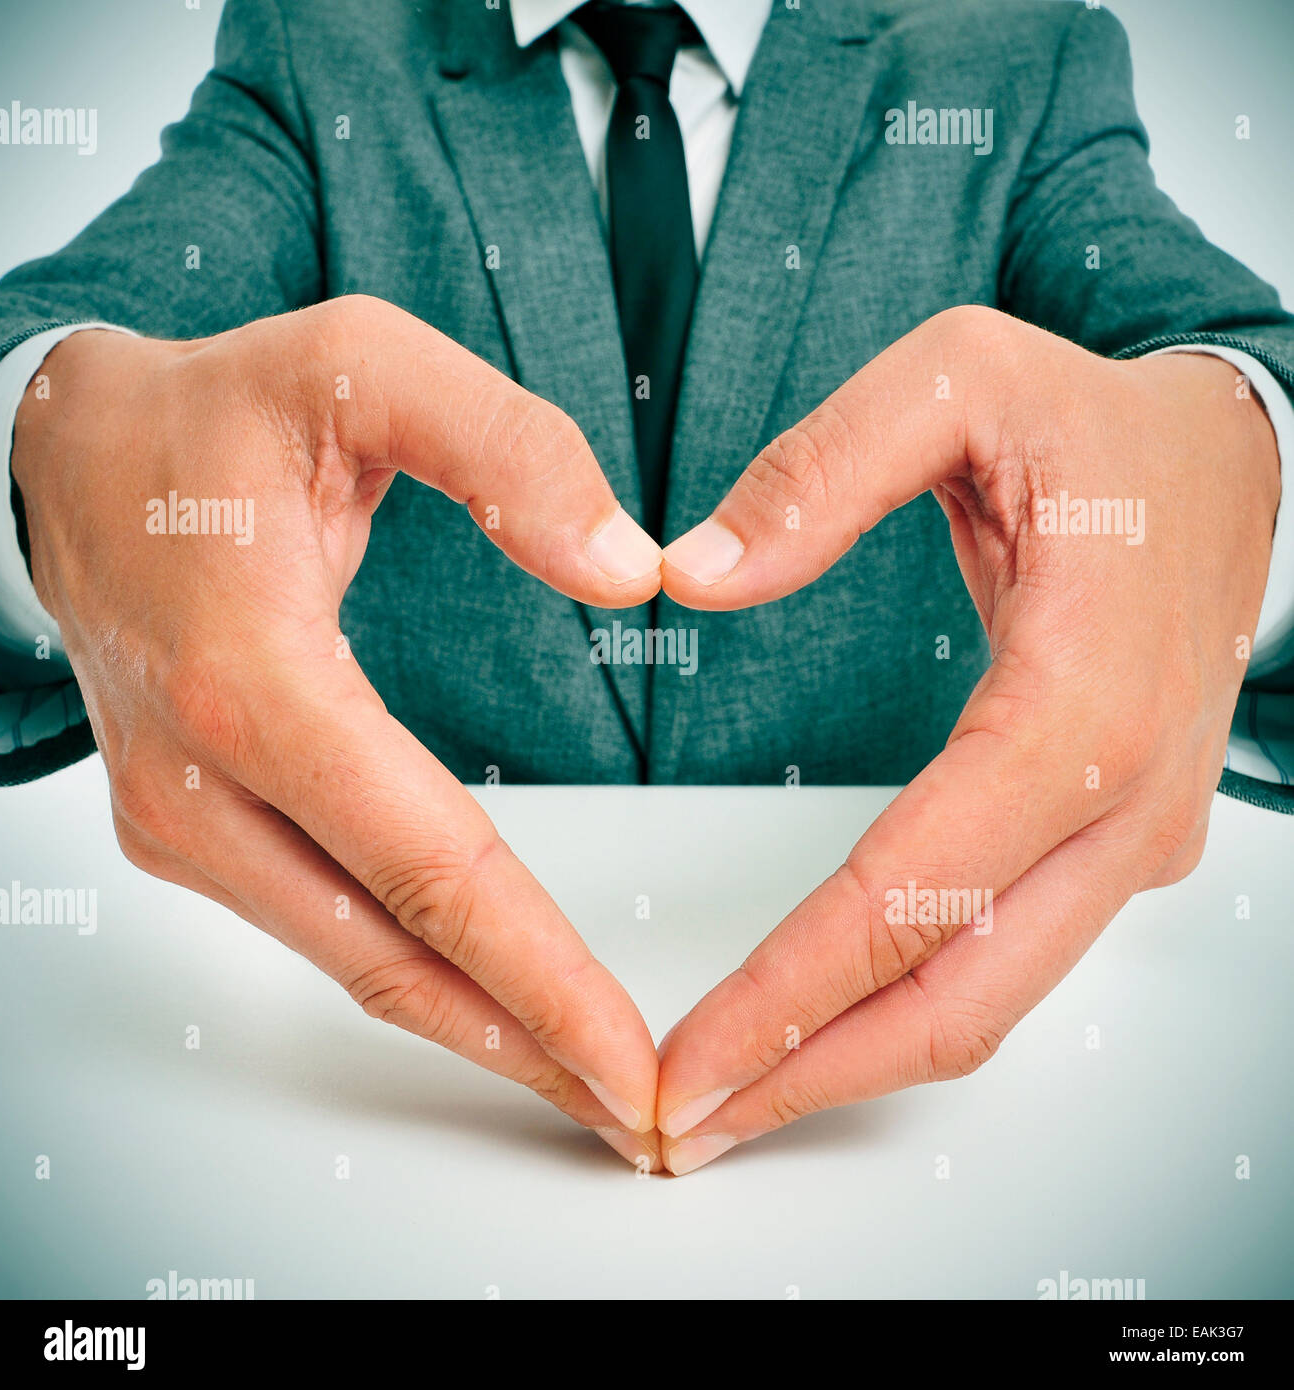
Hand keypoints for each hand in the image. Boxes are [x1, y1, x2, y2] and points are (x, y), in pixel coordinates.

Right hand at [13, 294, 665, 1168]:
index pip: (430, 866)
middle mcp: (203, 786)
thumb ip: (507, 449)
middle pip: (393, 955)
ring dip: (477, 1030)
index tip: (632, 1057)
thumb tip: (629, 568)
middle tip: (645, 1119)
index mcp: (253, 685)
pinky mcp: (189, 831)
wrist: (67, 461)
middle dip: (528, 1047)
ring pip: (353, 963)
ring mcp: (184, 823)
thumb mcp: (363, 366)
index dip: (540, 974)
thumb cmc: (214, 413)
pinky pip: (324, 927)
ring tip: (590, 1081)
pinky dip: (417, 978)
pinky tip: (490, 999)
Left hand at [654, 305, 1280, 1174]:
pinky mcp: (1119, 847)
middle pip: (956, 995)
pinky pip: (1008, 961)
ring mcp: (1136, 841)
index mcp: (1083, 702)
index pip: (914, 889)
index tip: (683, 1058)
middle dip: (808, 1075)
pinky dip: (906, 1014)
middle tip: (676, 1129)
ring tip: (727, 1102)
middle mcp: (1127, 804)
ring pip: (988, 1002)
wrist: (1233, 467)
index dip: (790, 990)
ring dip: (853, 1064)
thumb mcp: (960, 380)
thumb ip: (821, 470)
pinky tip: (819, 1029)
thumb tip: (692, 573)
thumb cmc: (1098, 428)